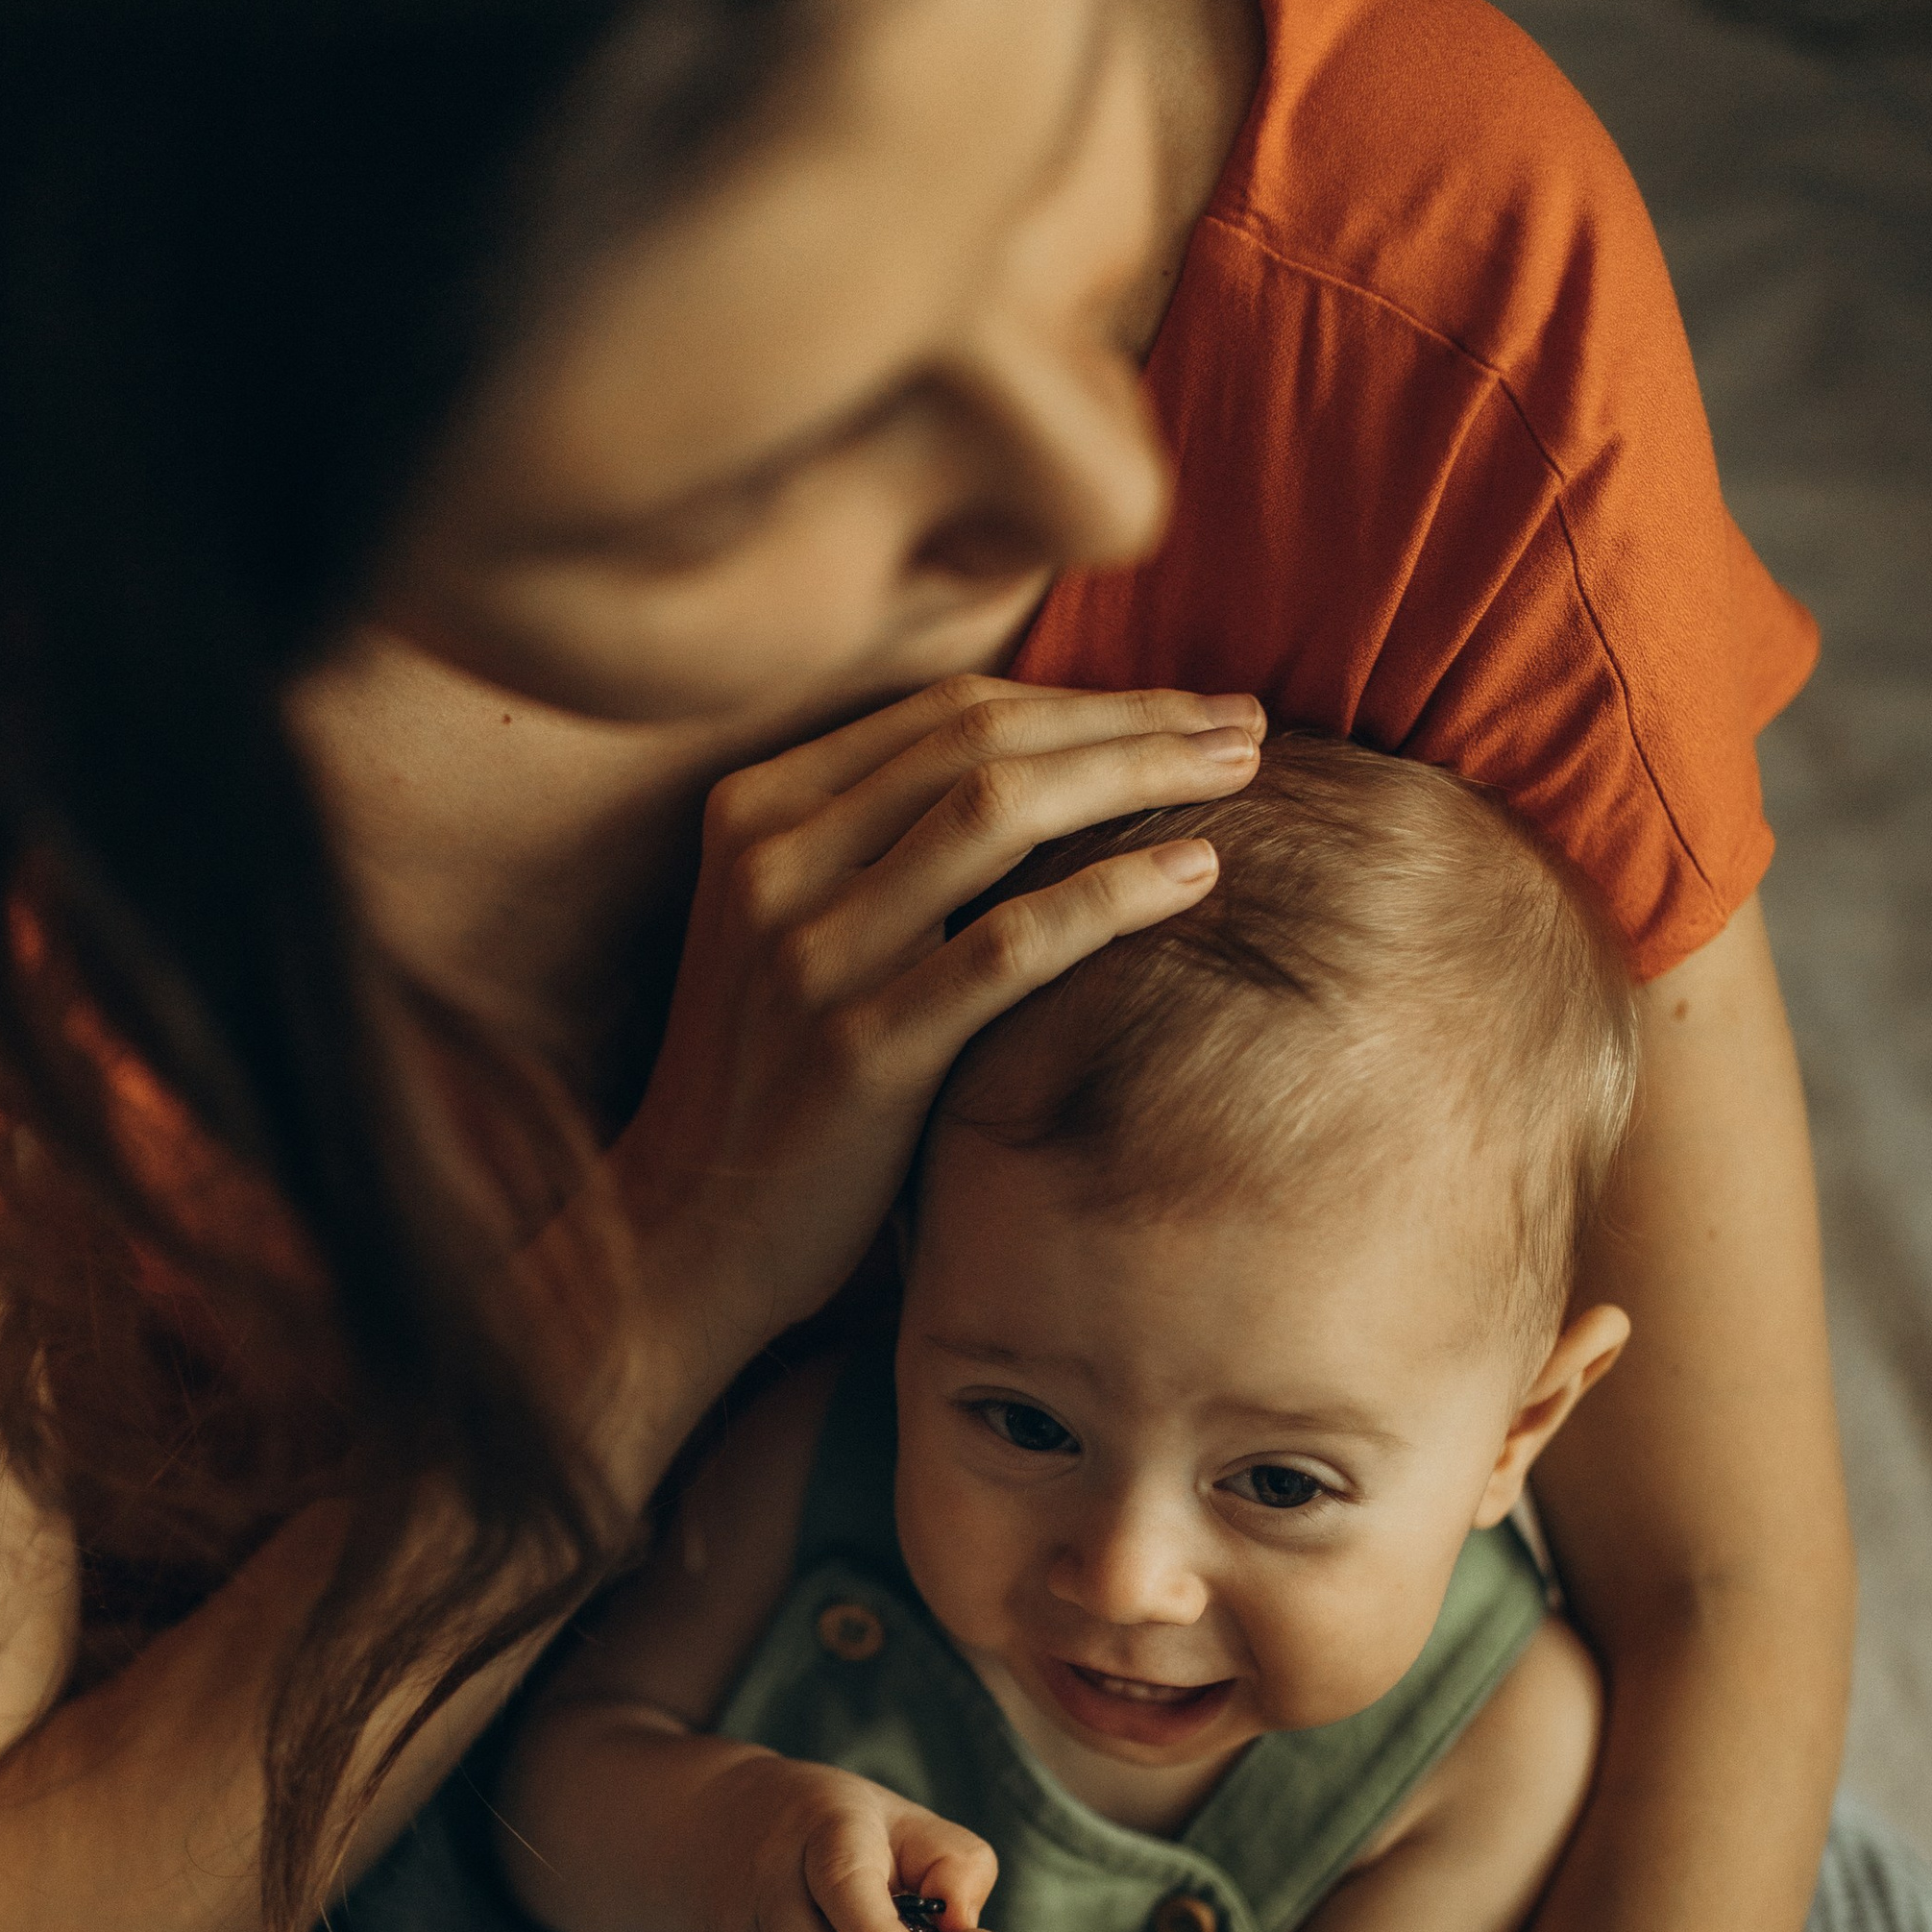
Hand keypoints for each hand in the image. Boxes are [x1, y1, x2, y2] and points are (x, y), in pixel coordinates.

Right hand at [614, 678, 1261, 1374]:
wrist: (688, 1235)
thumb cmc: (773, 1080)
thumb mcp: (790, 928)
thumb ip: (877, 844)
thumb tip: (1050, 769)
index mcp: (754, 812)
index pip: (945, 711)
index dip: (1082, 696)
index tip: (1187, 705)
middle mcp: (772, 863)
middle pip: (982, 740)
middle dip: (1131, 720)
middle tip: (1244, 722)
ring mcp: (810, 954)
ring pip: (1000, 813)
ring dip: (1139, 777)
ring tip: (1243, 775)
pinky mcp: (858, 1051)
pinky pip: (1011, 944)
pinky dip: (1115, 895)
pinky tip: (1196, 875)